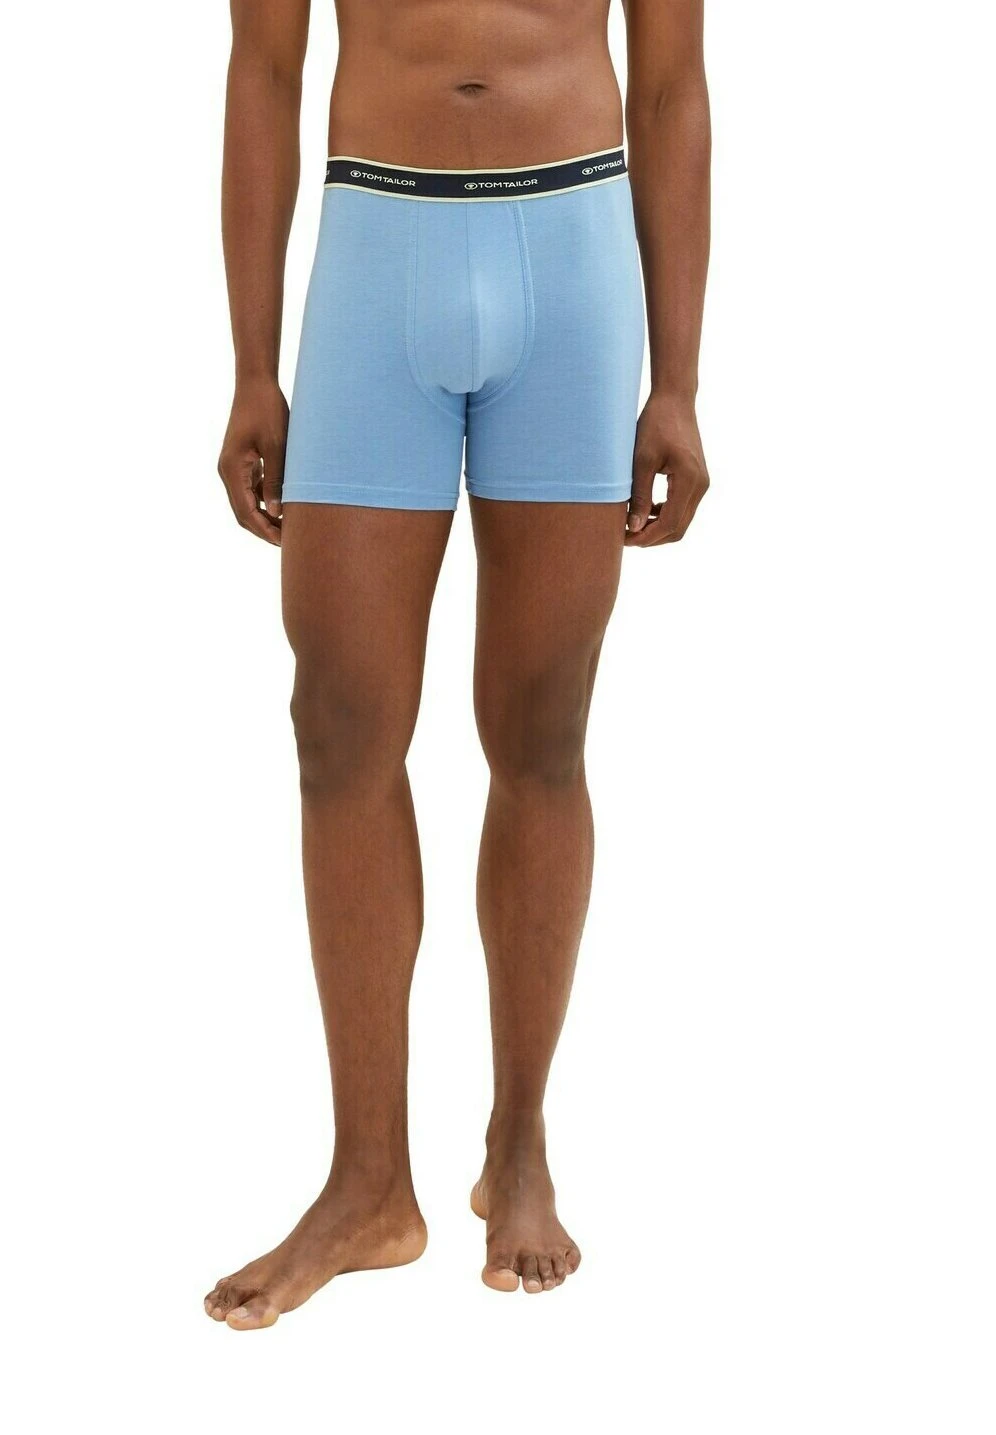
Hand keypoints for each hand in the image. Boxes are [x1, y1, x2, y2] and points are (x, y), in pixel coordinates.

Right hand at [217, 378, 288, 545]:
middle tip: (289, 542)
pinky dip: (265, 501)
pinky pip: (251, 489)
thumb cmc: (268, 410)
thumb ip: (276, 480)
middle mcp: (228, 471)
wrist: (256, 384)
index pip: (245, 511)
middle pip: (243, 512)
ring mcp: (233, 467)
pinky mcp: (242, 462)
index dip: (264, 530)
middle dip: (264, 528)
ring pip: (247, 502)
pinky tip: (284, 504)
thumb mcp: (277, 446)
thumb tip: (277, 512)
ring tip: (289, 526)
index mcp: (232, 469)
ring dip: (265, 516)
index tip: (284, 543)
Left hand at [626, 392, 709, 546]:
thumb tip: (634, 527)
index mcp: (689, 480)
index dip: (646, 537)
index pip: (670, 523)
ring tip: (632, 525)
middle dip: (652, 537)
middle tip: (625, 537)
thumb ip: (639, 495)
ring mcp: (701, 484)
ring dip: (658, 528)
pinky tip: (646, 511)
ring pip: (681, 521)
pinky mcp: (697, 480)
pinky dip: (664, 515)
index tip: (624, 538)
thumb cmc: (655, 424)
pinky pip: (682, 508)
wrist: (674, 401)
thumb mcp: (641, 460)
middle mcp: (700, 486)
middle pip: (678, 528)